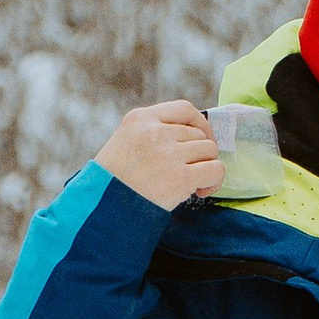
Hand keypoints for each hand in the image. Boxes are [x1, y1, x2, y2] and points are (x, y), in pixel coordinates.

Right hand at [98, 100, 223, 210]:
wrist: (102, 209)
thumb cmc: (113, 181)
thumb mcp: (125, 142)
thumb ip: (153, 133)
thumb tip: (193, 137)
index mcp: (140, 119)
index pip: (184, 109)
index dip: (200, 124)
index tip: (202, 138)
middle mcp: (155, 131)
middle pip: (199, 134)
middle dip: (199, 154)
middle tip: (189, 172)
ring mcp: (168, 153)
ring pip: (209, 150)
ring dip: (206, 167)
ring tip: (193, 183)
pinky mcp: (180, 177)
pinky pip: (215, 169)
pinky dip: (215, 181)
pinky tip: (201, 191)